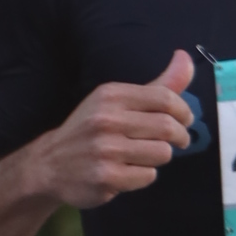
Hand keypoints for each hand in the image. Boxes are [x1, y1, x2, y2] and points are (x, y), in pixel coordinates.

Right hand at [37, 52, 196, 209]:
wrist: (49, 164)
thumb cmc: (90, 129)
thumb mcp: (116, 101)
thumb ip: (156, 84)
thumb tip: (185, 58)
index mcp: (111, 95)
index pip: (164, 98)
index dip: (183, 111)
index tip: (184, 120)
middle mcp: (106, 119)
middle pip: (167, 127)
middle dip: (180, 136)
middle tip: (178, 141)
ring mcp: (105, 150)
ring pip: (161, 153)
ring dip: (160, 156)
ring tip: (145, 155)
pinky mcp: (106, 177)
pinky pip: (148, 176)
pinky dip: (145, 175)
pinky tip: (129, 171)